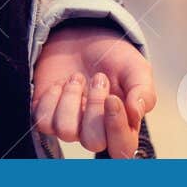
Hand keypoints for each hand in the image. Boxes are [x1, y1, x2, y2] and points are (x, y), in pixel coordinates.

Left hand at [32, 21, 155, 157]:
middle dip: (94, 107)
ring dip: (72, 98)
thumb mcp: (136, 68)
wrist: (84, 36)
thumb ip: (143, 91)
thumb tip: (137, 112)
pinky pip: (44, 120)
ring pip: (66, 131)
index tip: (112, 98)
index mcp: (123, 126)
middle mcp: (96, 132)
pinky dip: (52, 97)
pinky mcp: (48, 116)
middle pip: (93, 142)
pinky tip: (61, 83)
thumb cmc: (114, 58)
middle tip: (99, 78)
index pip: (122, 149)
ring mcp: (71, 125)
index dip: (116, 128)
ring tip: (78, 77)